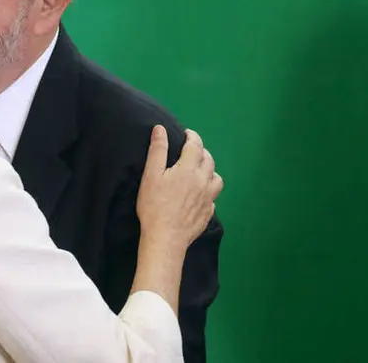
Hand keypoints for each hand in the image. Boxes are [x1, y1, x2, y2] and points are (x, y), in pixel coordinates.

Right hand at [137, 125, 222, 250]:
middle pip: (209, 159)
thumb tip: (160, 129)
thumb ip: (157, 150)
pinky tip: (200, 194)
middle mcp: (204, 181)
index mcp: (190, 169)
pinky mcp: (208, 213)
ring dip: (209, 170)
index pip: (196, 145)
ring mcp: (209, 198)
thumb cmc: (154, 205)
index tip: (186, 133)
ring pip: (217, 178)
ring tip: (200, 171)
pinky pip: (213, 197)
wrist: (165, 238)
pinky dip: (208, 190)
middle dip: (201, 151)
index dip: (192, 136)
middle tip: (190, 150)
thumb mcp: (151, 175)